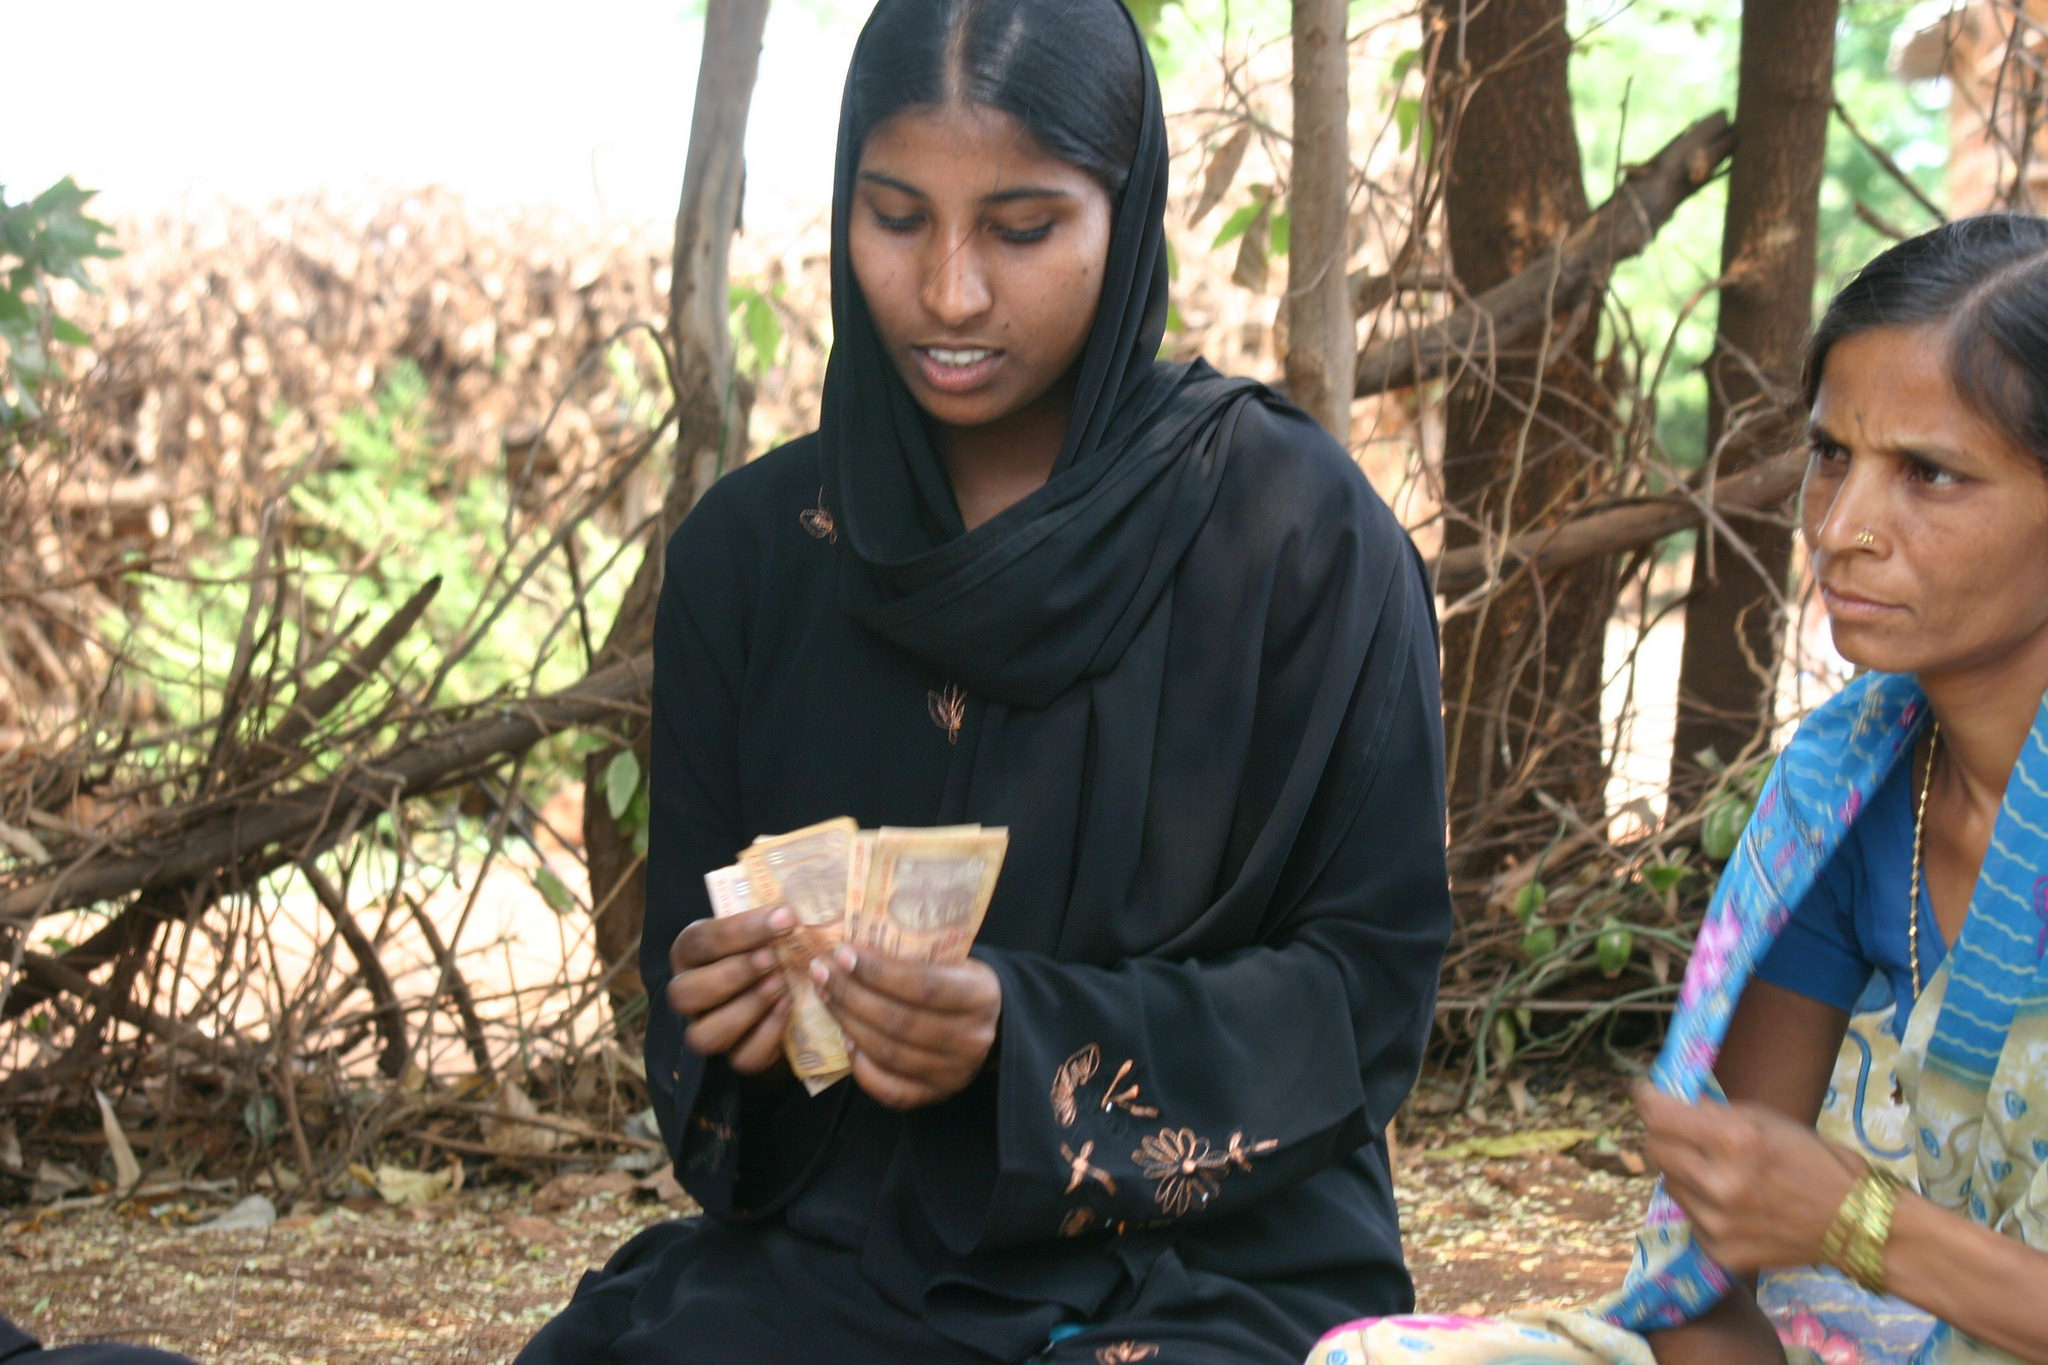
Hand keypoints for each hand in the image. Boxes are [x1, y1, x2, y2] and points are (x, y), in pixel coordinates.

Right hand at [667, 905, 794, 1073]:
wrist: (784, 981)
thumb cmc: (769, 943)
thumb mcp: (763, 926)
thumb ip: (770, 919)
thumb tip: (792, 911)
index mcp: (689, 952)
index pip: (702, 941)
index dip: (743, 930)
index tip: (785, 918)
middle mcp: (688, 993)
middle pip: (685, 993)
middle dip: (733, 974)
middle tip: (772, 958)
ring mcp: (707, 1028)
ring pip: (704, 1035)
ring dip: (746, 1008)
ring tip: (780, 985)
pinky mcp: (735, 1055)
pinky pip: (742, 1058)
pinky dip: (768, 1034)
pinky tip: (788, 1008)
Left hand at [811, 945, 1001, 1109]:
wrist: (993, 1026)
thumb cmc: (960, 982)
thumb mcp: (953, 960)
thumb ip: (913, 956)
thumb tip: (850, 950)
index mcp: (980, 996)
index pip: (922, 985)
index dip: (878, 971)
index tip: (843, 953)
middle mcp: (971, 1039)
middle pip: (898, 1021)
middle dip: (851, 994)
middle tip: (822, 972)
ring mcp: (953, 1073)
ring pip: (888, 1052)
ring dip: (848, 1022)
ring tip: (826, 997)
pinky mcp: (935, 1095)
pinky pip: (889, 1089)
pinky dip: (861, 1066)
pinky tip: (846, 1039)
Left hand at [1636, 1082, 1862, 1272]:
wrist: (1856, 1224)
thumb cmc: (1815, 1161)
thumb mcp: (1767, 1120)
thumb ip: (1715, 1112)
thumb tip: (1674, 1102)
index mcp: (1734, 1141)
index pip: (1659, 1116)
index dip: (1646, 1099)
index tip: (1644, 1092)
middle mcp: (1719, 1183)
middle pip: (1654, 1149)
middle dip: (1663, 1134)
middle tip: (1682, 1132)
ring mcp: (1716, 1222)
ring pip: (1668, 1183)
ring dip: (1683, 1171)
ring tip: (1719, 1172)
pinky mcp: (1719, 1251)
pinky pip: (1689, 1217)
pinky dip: (1701, 1205)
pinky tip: (1733, 1205)